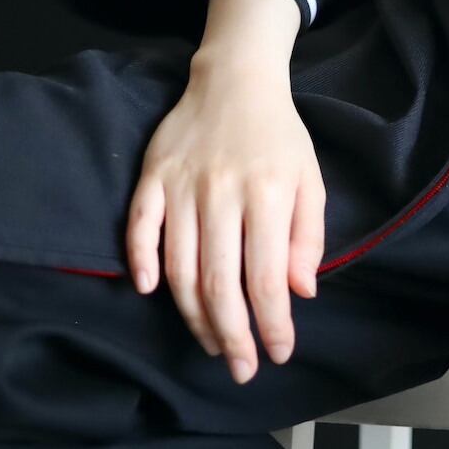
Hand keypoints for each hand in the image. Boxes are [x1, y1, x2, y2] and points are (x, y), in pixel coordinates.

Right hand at [125, 49, 325, 384]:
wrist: (236, 79)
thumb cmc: (279, 136)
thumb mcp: (309, 179)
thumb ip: (307, 236)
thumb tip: (300, 293)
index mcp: (267, 194)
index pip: (266, 278)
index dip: (271, 324)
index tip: (278, 354)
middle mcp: (222, 193)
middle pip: (219, 283)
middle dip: (231, 336)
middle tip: (240, 368)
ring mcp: (182, 185)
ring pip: (179, 268)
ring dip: (193, 316)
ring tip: (211, 343)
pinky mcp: (152, 177)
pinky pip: (139, 228)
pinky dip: (141, 263)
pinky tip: (152, 292)